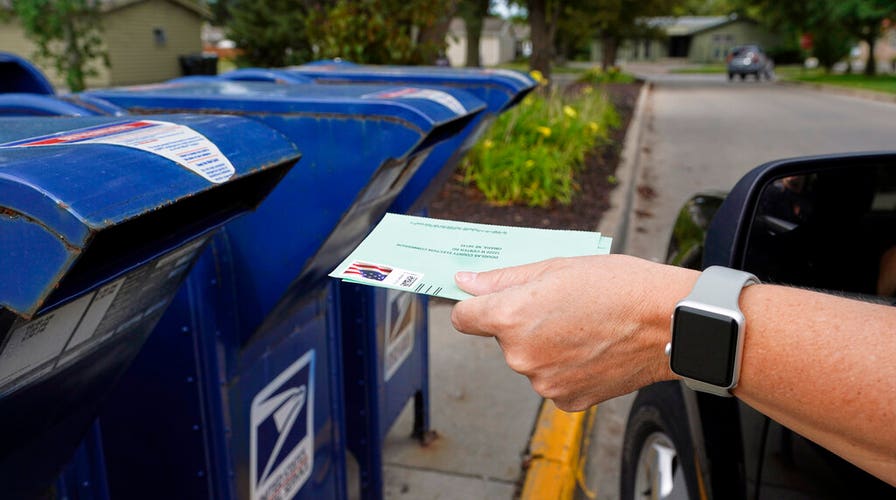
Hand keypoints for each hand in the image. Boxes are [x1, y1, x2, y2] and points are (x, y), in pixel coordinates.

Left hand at [450, 255, 694, 410]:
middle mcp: (520, 356)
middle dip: (523, 323)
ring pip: (530, 359)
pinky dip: (566, 367)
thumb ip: (504, 279)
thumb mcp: (556, 267)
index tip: (489, 301)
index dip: (477, 306)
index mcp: (511, 318)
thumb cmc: (620, 287)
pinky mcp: (567, 400)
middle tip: (562, 307)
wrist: (670, 323)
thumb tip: (466, 282)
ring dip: (546, 346)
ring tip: (585, 327)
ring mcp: (543, 382)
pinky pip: (552, 380)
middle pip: (503, 338)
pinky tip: (592, 350)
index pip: (464, 318)